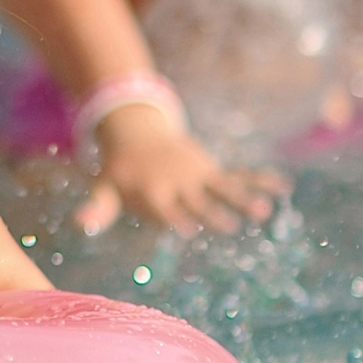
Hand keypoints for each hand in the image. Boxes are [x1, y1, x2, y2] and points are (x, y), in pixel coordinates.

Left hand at [72, 104, 287, 236]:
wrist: (137, 133)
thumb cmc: (121, 172)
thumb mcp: (105, 189)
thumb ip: (96, 209)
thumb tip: (78, 224)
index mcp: (153, 193)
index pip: (165, 209)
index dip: (175, 217)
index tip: (188, 229)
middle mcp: (178, 185)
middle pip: (197, 201)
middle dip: (212, 212)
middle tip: (229, 225)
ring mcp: (197, 176)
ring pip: (223, 189)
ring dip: (243, 198)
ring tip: (265, 211)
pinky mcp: (210, 170)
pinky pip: (238, 176)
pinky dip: (259, 180)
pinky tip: (283, 186)